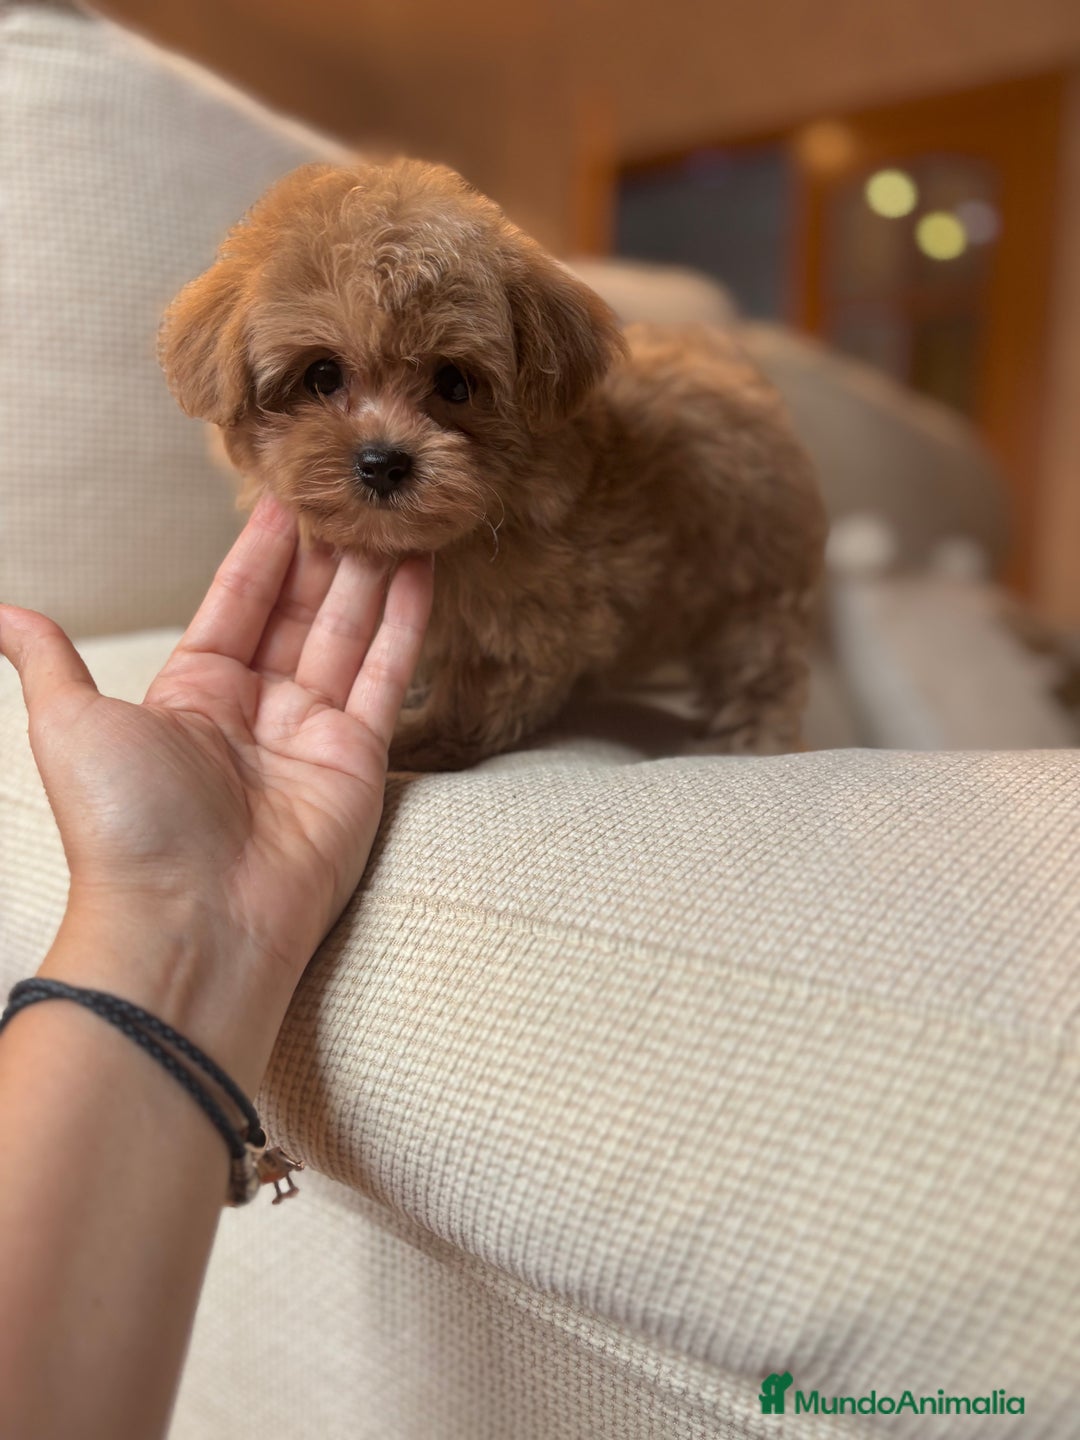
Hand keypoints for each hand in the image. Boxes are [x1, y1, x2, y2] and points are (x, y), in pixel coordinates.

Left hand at [0, 494, 432, 1083]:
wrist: (187, 920)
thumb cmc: (121, 825)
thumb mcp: (68, 723)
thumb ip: (52, 660)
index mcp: (192, 694)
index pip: (235, 602)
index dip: (260, 549)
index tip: (284, 492)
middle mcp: (256, 709)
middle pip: (298, 611)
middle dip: (323, 551)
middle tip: (350, 488)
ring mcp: (312, 733)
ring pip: (348, 633)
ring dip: (370, 573)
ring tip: (391, 511)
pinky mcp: (360, 759)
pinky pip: (387, 676)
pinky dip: (405, 621)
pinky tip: (419, 568)